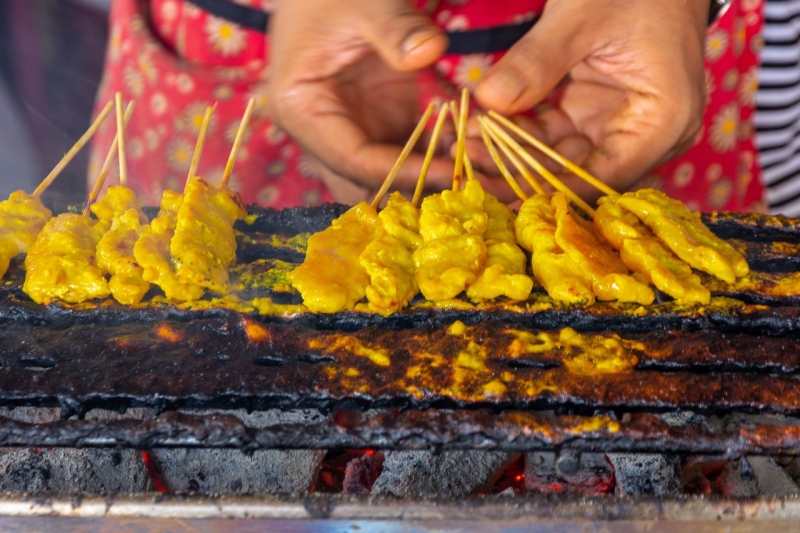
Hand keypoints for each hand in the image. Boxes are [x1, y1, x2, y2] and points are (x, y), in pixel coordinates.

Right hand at [268, 0, 454, 202]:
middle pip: (368, 186)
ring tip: (477, 168)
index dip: (405, 173)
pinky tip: (473, 148)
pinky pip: (408, 158)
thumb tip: (429, 49)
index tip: (453, 172)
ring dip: (430, 180)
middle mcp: (322, 135)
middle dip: (417, 189)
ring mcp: (351, 135)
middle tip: (470, 183)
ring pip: (390, 181)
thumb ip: (395, 26)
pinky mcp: (377, 128)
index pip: (354, 161)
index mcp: (302, 111)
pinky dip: (439, 158)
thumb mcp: (363, 2)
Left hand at [471, 0, 708, 201]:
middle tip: (466, 164)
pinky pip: (552, 135)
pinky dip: (518, 133)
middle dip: (518, 173)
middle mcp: (646, 134)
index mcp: (663, 119)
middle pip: (577, 174)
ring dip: (511, 155)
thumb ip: (536, 61)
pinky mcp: (594, 112)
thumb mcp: (581, 15)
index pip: (600, 179)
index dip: (545, 190)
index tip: (493, 188)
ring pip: (558, 158)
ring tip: (462, 144)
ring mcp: (618, 124)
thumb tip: (488, 101)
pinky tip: (479, 128)